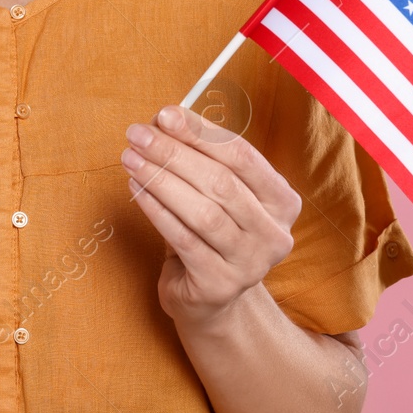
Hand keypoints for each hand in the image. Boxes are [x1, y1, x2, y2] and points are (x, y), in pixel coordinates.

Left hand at [122, 105, 300, 328]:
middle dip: (174, 153)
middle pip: (221, 182)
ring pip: (203, 212)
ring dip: (161, 180)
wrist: (211, 298)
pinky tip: (136, 190)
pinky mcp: (220, 285)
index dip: (202, 133)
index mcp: (282, 201)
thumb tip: (162, 119)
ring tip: (131, 159)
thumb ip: (198, 157)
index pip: (242, 156)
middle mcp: (274, 234)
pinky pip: (183, 239)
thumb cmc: (211, 233)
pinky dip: (156, 210)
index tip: (165, 114)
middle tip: (138, 134)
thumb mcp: (214, 193)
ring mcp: (251, 263)